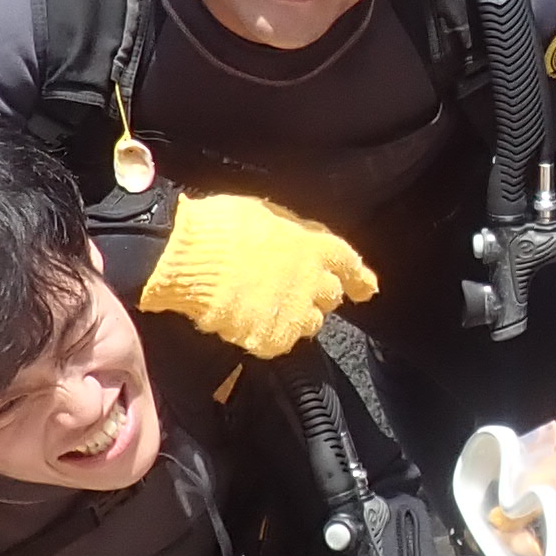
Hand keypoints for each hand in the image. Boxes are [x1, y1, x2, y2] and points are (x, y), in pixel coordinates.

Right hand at [139, 192, 376, 357]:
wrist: (188, 258)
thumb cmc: (221, 227)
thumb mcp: (266, 214)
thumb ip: (291, 234)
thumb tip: (297, 240)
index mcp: (314, 247)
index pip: (349, 265)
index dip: (359, 278)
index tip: (367, 288)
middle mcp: (312, 283)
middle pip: (330, 297)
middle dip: (317, 293)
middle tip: (293, 289)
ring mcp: (293, 314)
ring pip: (310, 324)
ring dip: (297, 316)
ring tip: (268, 305)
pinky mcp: (270, 338)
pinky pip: (278, 341)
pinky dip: (267, 333)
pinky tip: (247, 320)